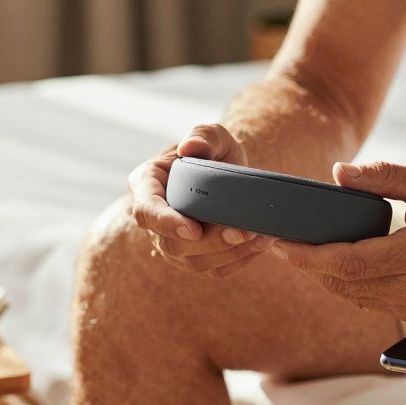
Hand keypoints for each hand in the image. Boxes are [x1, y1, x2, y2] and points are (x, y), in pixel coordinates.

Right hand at [126, 123, 271, 277]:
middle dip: (209, 242)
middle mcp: (154, 220)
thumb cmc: (214, 152)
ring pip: (194, 262)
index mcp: (147, 185)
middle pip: (171, 244)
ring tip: (259, 236)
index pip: (146, 211)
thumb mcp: (212, 135)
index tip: (193, 229)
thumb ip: (203, 135)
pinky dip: (239, 260)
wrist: (229, 176)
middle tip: (242, 232)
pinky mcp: (196, 259)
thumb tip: (190, 147)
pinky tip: (260, 244)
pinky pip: (215, 269)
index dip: (166, 223)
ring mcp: (173, 243)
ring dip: (228, 253)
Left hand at [269, 161, 405, 321]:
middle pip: (344, 285)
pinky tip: (332, 264)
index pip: (349, 264)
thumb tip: (339, 174)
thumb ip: (385, 177)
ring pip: (354, 298)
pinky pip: (371, 302)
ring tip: (298, 252)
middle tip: (278, 243)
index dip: (308, 257)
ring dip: (323, 277)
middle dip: (306, 266)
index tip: (279, 244)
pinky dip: (346, 285)